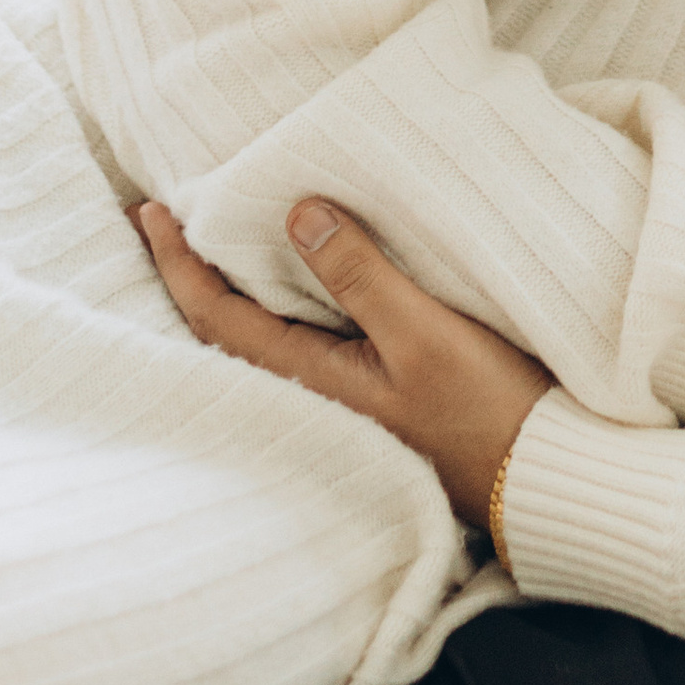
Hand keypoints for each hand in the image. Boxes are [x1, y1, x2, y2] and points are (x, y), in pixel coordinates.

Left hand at [137, 198, 550, 529]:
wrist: (537, 474)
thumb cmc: (484, 409)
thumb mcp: (423, 335)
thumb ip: (360, 276)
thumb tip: (295, 213)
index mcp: (310, 380)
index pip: (217, 315)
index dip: (178, 263)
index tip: (147, 211)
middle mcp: (312, 391)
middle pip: (226, 326)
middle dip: (190, 271)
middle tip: (160, 216)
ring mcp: (341, 393)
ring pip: (261, 332)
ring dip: (230, 283)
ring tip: (212, 236)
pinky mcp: (372, 389)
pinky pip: (300, 334)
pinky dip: (276, 296)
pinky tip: (289, 276)